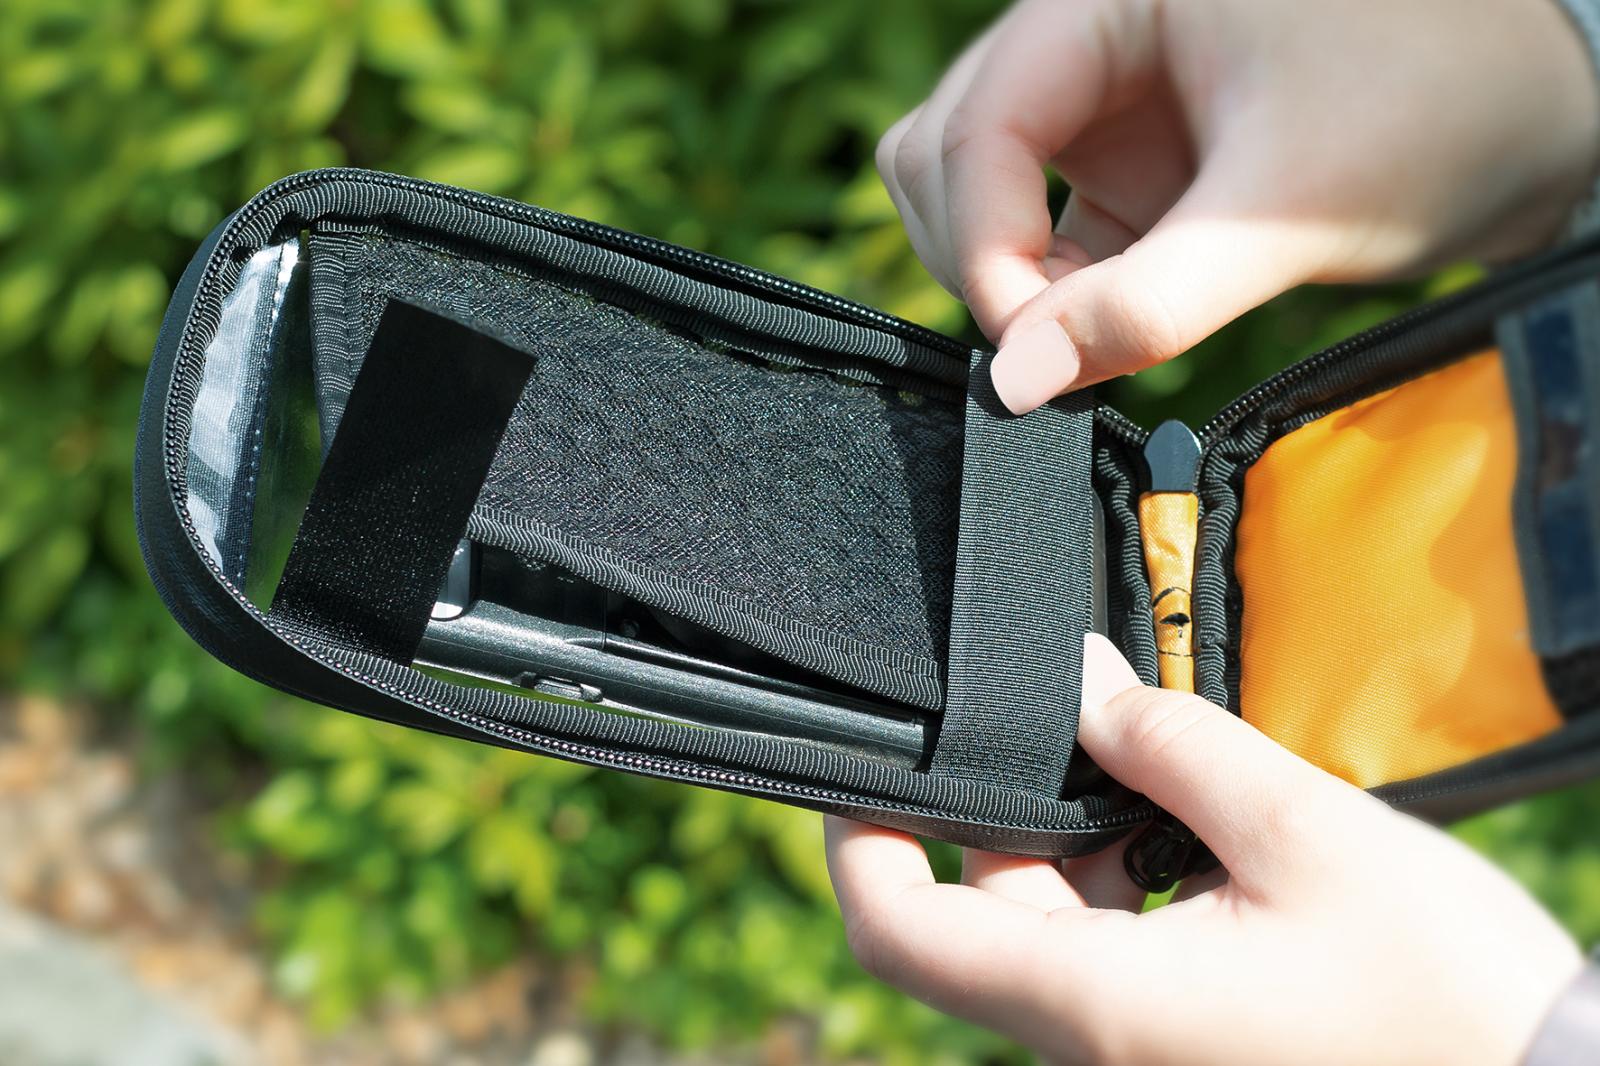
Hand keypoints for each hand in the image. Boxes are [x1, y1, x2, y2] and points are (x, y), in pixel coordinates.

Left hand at [825, 636, 1583, 1064]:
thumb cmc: (1444, 993)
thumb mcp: (1303, 833)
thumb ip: (1171, 744)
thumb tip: (1071, 677)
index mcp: (1097, 1002)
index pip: (904, 935)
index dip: (858, 845)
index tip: (864, 765)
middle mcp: (1093, 1041)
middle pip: (982, 910)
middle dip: (1009, 805)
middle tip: (1070, 710)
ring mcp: (1136, 1049)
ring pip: (1051, 926)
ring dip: (1081, 835)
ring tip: (1154, 759)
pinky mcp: (1182, 1043)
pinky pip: (1111, 953)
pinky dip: (1128, 878)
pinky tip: (1193, 821)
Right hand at [878, 0, 1599, 411]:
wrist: (1542, 118)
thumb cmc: (1440, 110)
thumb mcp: (1286, 211)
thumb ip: (1145, 303)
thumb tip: (1013, 385)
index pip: (981, 120)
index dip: (983, 241)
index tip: (1026, 352)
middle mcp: (1091, 37)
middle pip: (946, 149)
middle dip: (978, 256)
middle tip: (1045, 349)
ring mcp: (1104, 105)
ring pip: (975, 192)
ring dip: (1003, 277)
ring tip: (1080, 340)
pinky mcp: (1130, 169)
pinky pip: (1039, 235)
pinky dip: (1050, 295)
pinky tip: (1099, 336)